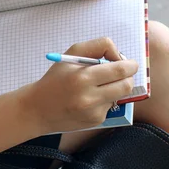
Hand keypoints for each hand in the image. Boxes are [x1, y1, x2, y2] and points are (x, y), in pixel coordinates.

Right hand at [24, 37, 138, 133]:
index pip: (119, 70)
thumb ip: (96, 47)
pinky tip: (90, 99)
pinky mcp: (96, 121)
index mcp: (83, 77)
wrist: (39, 108)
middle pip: (126, 85)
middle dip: (128, 76)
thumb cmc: (56, 77)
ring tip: (99, 85)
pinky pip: (110, 106)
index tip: (130, 62)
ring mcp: (94, 112)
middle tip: (124, 72)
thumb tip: (119, 56)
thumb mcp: (71, 55)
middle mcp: (90, 97)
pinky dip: (105, 99)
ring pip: (119, 95)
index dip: (130, 65)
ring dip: (115, 88)